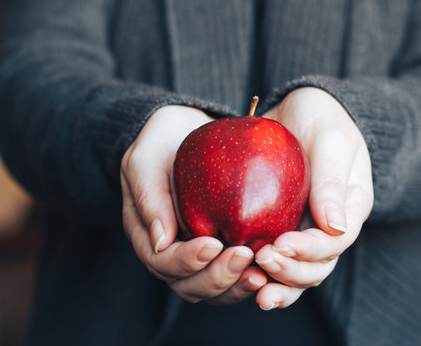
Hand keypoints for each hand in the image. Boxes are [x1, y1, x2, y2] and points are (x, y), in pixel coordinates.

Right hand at [120, 106, 267, 303]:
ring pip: (216, 290)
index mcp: (147, 236)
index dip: (186, 261)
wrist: (190, 131)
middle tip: (243, 256)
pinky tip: (273, 262)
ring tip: (260, 271)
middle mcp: (173, 254)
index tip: (212, 243)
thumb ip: (149, 196)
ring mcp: (200, 256)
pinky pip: (238, 273)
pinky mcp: (226, 249)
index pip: (162, 263)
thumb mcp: (147, 158)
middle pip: (190, 286)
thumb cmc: (164, 141)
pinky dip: (253, 274)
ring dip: (237, 285)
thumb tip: (161, 242)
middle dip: (217, 277)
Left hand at [255, 87, 372, 309]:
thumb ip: (331, 181)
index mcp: (350, 207)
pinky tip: (241, 275)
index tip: (280, 243)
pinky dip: (261, 271)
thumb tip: (335, 226)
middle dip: (290, 271)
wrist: (299, 109)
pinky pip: (274, 257)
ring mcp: (305, 229)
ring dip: (277, 283)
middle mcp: (330, 226)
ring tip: (251, 285)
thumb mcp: (329, 140)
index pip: (336, 241)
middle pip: (317, 266)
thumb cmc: (320, 117)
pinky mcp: (280, 226)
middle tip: (260, 260)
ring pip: (297, 271)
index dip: (310, 250)